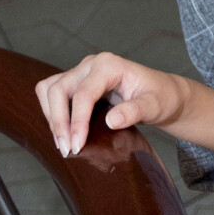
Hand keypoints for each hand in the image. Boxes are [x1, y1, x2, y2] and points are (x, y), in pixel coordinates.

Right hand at [35, 53, 182, 157]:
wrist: (163, 94)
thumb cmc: (161, 97)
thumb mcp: (154, 106)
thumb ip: (135, 111)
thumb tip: (111, 121)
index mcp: (109, 65)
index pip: (83, 94)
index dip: (77, 121)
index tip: (77, 146)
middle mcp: (92, 64)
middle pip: (58, 89)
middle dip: (58, 121)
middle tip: (67, 150)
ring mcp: (82, 72)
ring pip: (50, 90)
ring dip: (52, 117)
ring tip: (64, 144)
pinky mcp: (78, 83)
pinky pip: (53, 94)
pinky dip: (52, 113)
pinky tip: (64, 134)